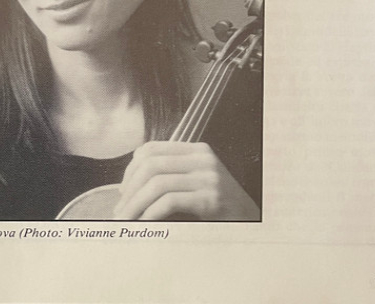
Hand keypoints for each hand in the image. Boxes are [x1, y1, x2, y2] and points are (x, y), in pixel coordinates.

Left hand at [113, 141, 259, 220]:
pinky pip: (170, 201)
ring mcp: (209, 177)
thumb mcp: (194, 183)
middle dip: (130, 189)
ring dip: (136, 204)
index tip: (122, 191)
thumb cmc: (217, 208)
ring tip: (126, 220)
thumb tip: (128, 185)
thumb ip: (171, 175)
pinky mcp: (212, 199)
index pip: (151, 149)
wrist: (254, 225)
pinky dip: (151, 213)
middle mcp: (203, 159)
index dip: (130, 169)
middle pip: (151, 165)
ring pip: (157, 183)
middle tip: (120, 210)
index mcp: (196, 150)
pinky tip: (144, 224)